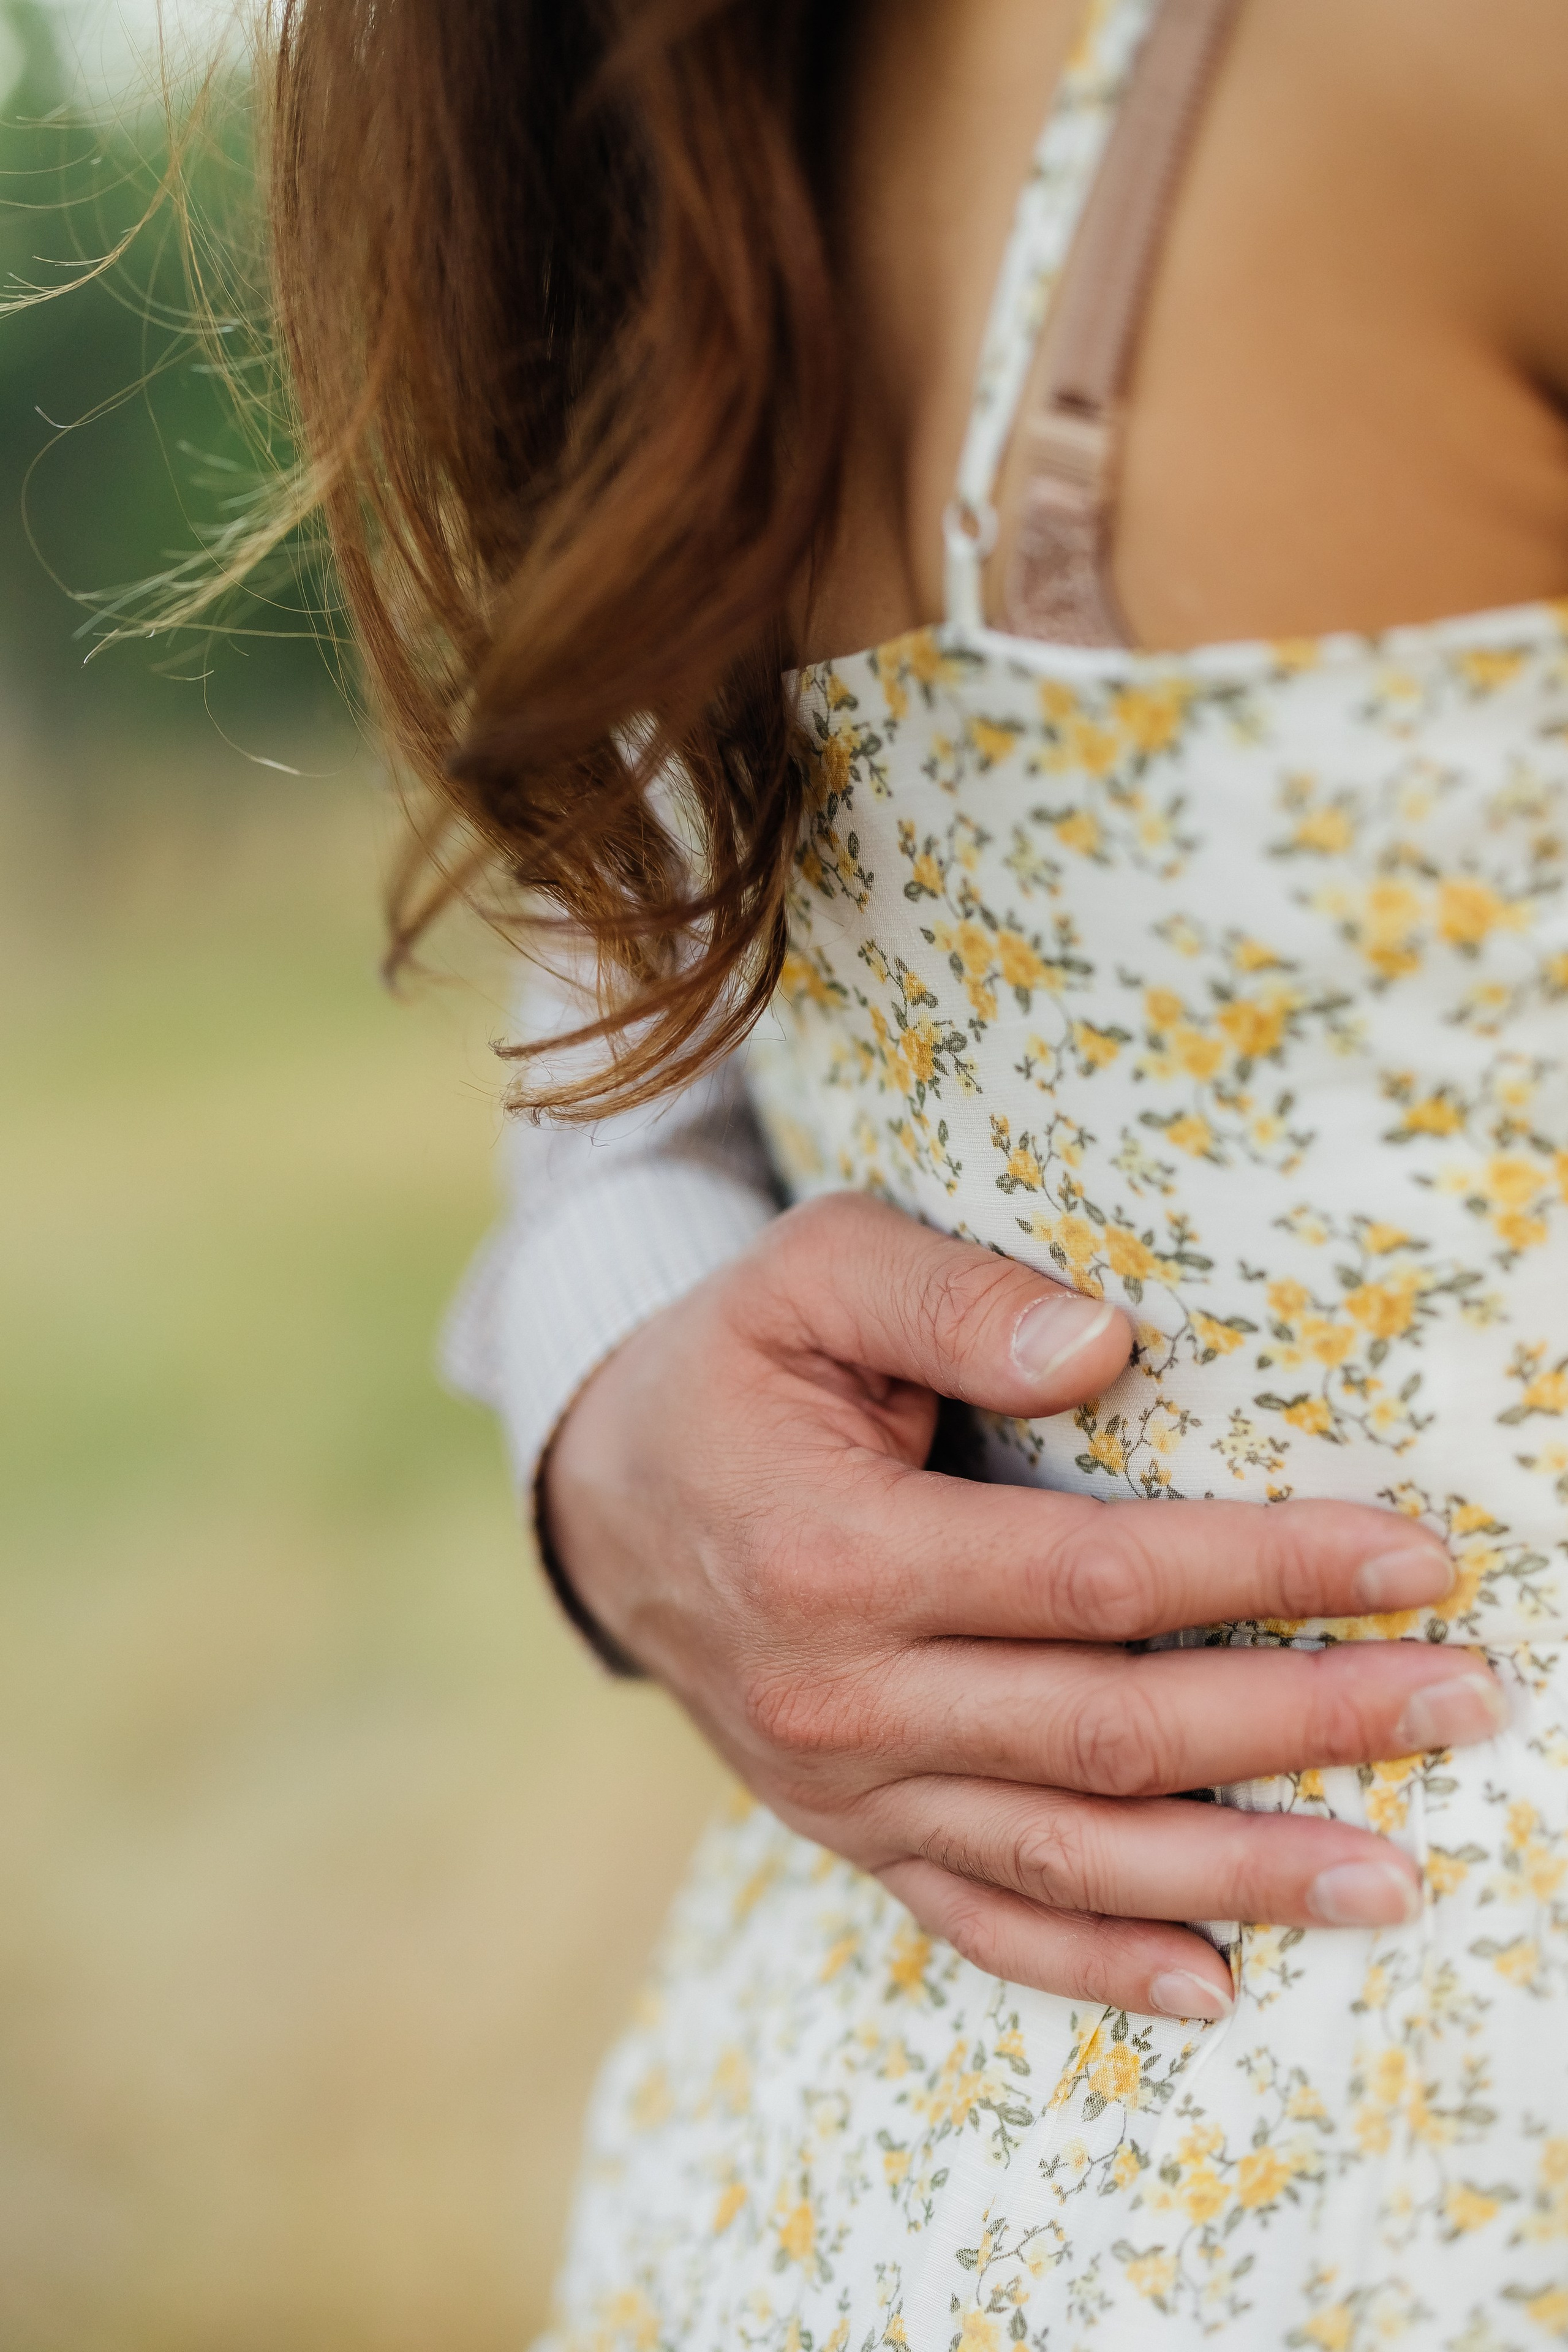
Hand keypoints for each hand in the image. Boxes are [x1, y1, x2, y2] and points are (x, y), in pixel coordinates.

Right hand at [544, 1193, 1503, 2019]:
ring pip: (1070, 1850)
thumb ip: (950, 1297)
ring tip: (1395, 1879)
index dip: (1263, 1568)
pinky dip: (1097, 1962)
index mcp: (834, 1552)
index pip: (1095, 1579)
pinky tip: (1215, 1984)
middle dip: (1305, 1720)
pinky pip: (980, 1919)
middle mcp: (840, 1696)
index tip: (1411, 1557)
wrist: (603, 1495)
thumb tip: (1108, 1348)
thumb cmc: (731, 1362)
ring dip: (1241, 1870)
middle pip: (1112, 1729)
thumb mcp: (809, 1270)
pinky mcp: (847, 1833)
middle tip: (1464, 1704)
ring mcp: (842, 1787)